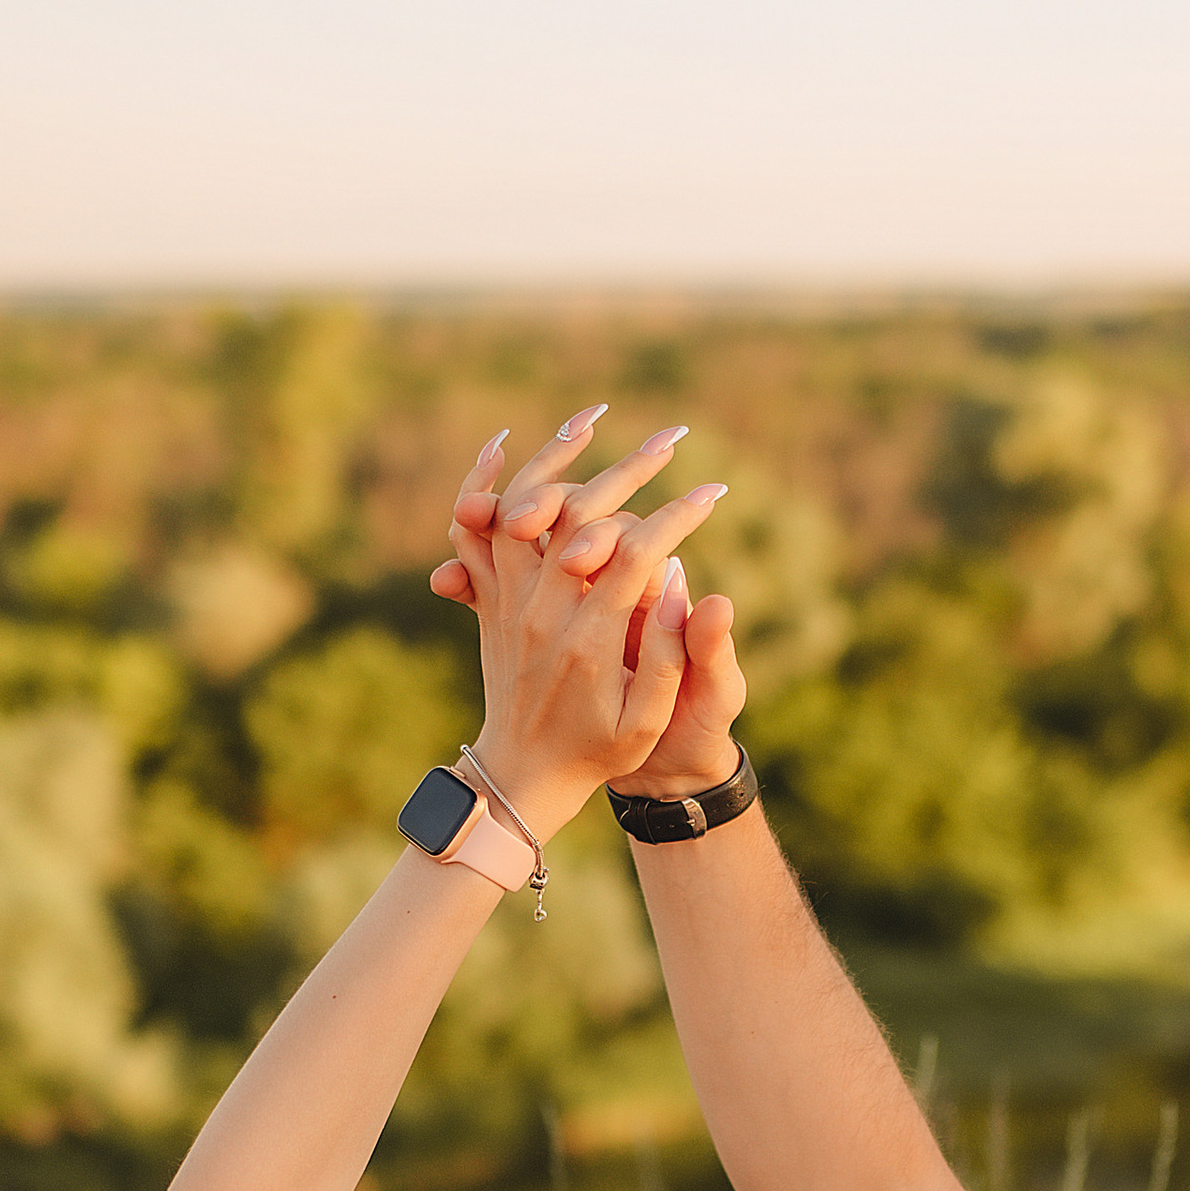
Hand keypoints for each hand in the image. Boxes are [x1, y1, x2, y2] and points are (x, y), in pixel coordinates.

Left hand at [433, 412, 729, 835]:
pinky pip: (475, 532)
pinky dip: (484, 486)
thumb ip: (669, 658)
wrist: (522, 773)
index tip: (714, 492)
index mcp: (590, 639)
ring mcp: (510, 601)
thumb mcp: (645, 721)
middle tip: (673, 435)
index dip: (679, 517)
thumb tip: (683, 585)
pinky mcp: (492, 599)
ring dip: (558, 458)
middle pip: (582, 515)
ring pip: (523, 509)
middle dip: (633, 469)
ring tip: (594, 417)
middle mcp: (543, 610)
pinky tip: (503, 447)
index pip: (637, 554)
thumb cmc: (598, 752)